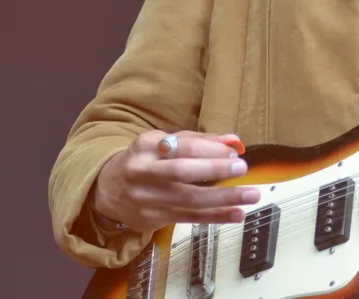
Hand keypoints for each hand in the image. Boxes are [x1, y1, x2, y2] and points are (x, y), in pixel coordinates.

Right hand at [92, 130, 258, 231]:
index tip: (232, 152)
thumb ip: (199, 140)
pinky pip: (189, 218)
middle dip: (214, 170)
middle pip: (181, 172)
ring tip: (250, 195)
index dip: (208, 149)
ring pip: (188, 199)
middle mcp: (143, 171)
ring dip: (223, 198)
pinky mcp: (153, 219)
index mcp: (146, 146)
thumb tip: (234, 141)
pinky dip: (216, 217)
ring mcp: (147, 198)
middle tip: (242, 168)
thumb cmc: (145, 160)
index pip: (180, 146)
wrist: (107, 190)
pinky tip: (237, 214)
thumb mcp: (163, 143)